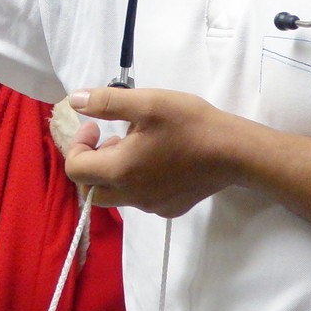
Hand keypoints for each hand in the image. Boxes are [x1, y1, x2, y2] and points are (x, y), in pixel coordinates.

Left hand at [62, 86, 249, 217]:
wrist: (235, 152)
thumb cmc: (189, 125)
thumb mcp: (146, 103)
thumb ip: (105, 102)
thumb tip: (74, 101)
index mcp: (120, 172)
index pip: (75, 169)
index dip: (77, 145)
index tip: (94, 126)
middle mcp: (132, 196)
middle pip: (92, 188)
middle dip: (93, 162)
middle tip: (112, 137)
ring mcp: (152, 206)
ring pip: (117, 194)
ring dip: (115, 170)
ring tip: (139, 142)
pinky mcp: (171, 208)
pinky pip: (141, 198)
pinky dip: (137, 180)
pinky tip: (159, 158)